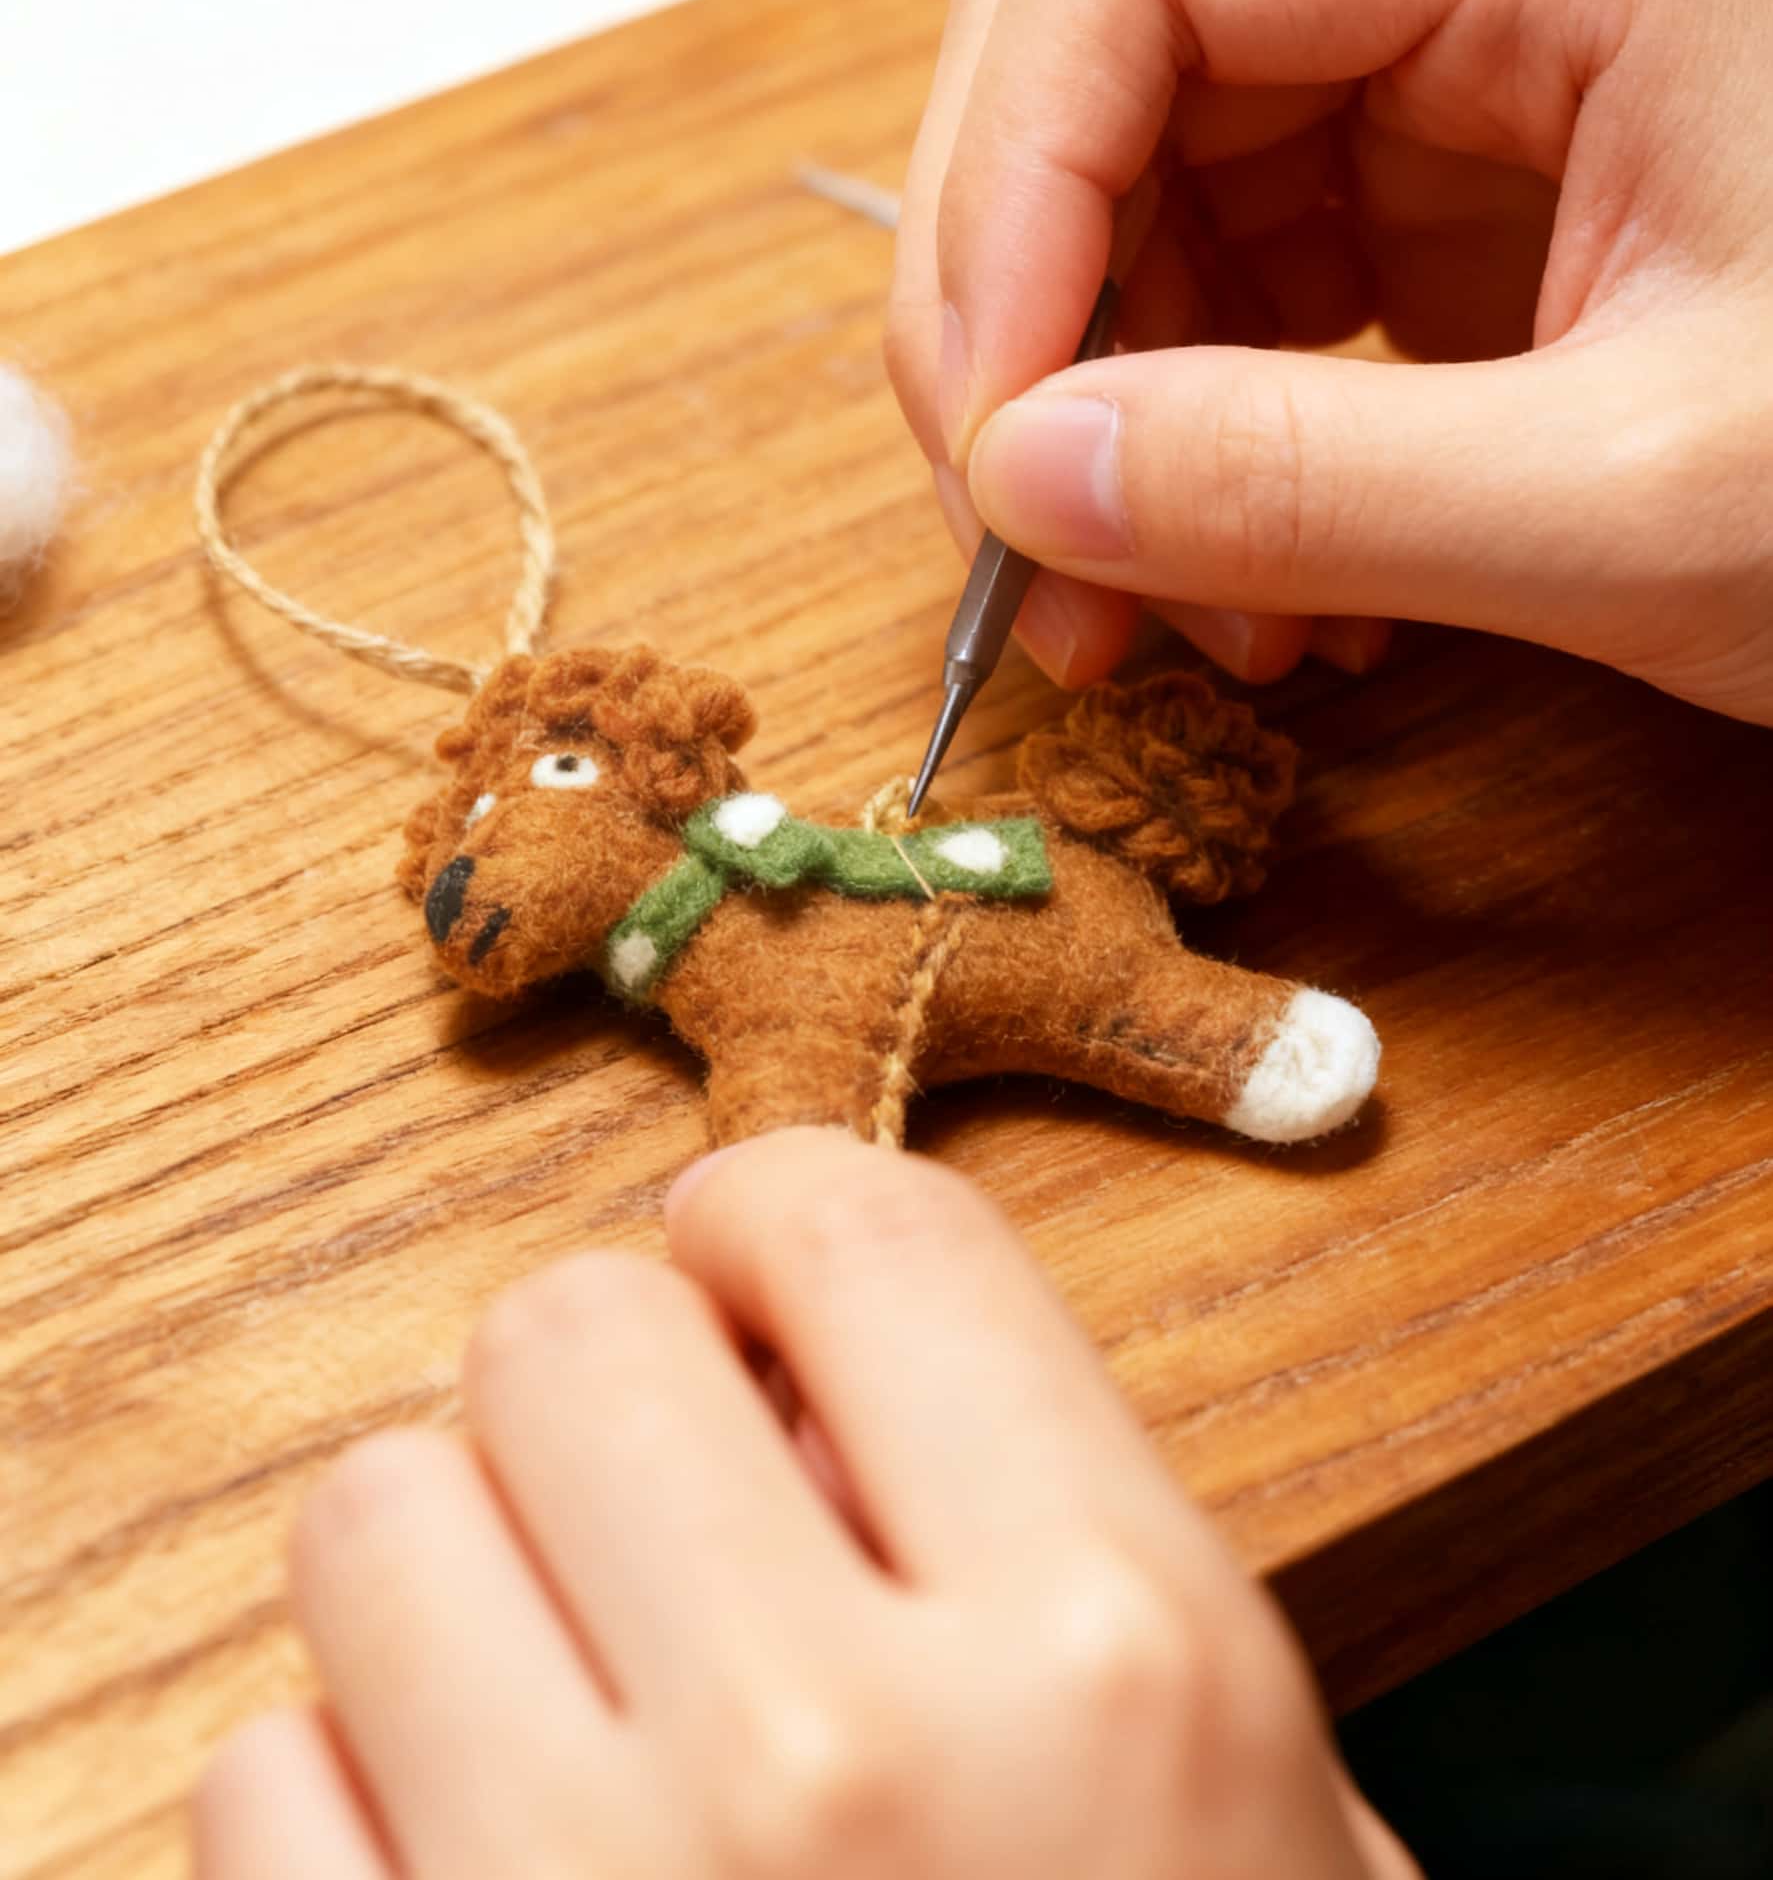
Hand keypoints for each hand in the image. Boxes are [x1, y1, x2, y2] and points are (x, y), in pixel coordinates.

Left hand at [194, 1129, 1413, 1877]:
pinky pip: (260, 1777)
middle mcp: (834, 1758)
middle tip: (673, 1510)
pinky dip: (348, 1795)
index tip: (760, 1291)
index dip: (779, 1223)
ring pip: (374, 1513)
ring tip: (574, 1687)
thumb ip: (1041, 1537)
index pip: (853, 1223)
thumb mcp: (1235, 1802)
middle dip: (614, 1389)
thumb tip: (793, 1360)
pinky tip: (483, 1873)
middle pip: (571, 1330)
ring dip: (461, 1570)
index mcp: (1103, 1651)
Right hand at [886, 0, 1772, 723]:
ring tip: (1154, 623)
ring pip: (1142, 191)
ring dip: (1101, 414)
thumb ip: (1315, 482)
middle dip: (1025, 318)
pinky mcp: (1456, 206)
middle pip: (1101, 63)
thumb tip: (1026, 477)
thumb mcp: (1652, 496)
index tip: (996, 441)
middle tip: (1030, 543)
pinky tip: (1258, 593)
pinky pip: (1233, 291)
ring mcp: (1464, 84)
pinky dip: (1195, 448)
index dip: (1009, 199)